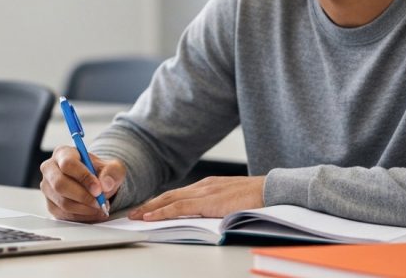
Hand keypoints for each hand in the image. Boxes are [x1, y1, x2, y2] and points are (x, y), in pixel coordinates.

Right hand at [40, 146, 125, 221]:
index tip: (98, 188)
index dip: (83, 177)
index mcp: (63, 153)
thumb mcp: (112, 167)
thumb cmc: (100, 172)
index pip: (68, 164)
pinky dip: (81, 216)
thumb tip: (106, 184)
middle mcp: (50, 169)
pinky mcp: (51, 204)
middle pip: (60, 184)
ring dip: (84, 208)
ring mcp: (48, 188)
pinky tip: (93, 212)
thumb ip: (112, 172)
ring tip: (100, 207)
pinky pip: (64, 215)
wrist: (96, 183)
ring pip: (62, 202)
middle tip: (99, 202)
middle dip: (83, 196)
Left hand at [128, 176, 264, 220]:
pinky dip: (162, 212)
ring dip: (150, 208)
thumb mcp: (232, 201)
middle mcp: (204, 185)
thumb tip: (206, 218)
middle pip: (170, 195)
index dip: (160, 202)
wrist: (273, 190)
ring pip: (170, 200)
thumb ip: (217, 207)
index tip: (147, 208)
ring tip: (135, 216)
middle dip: (149, 204)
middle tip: (133, 213)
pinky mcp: (208, 201)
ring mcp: (205, 191)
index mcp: (209, 186)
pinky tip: (151, 217)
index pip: (178, 194)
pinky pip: (179, 207)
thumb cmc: (258, 198)